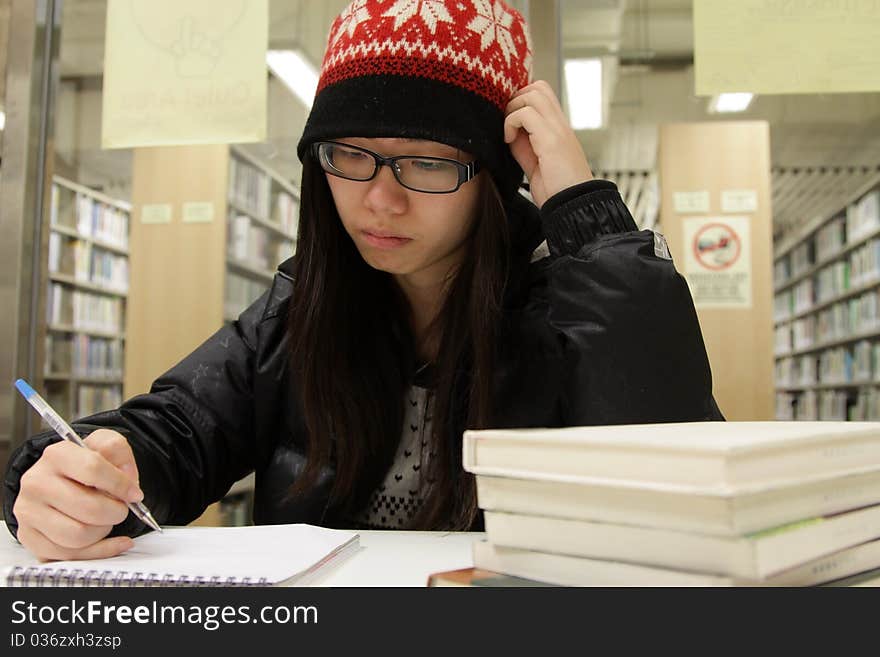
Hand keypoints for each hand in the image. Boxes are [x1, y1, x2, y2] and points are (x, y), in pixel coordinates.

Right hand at [13, 429, 142, 560]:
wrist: (61, 479)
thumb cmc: (85, 465)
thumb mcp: (105, 445)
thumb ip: (118, 452)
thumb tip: (127, 480)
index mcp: (56, 455)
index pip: (93, 469)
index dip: (121, 485)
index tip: (134, 494)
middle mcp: (37, 483)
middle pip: (89, 509)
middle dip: (115, 512)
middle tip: (120, 509)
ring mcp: (29, 512)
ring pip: (78, 536)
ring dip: (103, 531)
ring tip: (105, 520)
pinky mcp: (30, 537)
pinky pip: (69, 555)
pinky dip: (97, 550)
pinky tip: (110, 540)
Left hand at [504, 80, 593, 207]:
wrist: (573, 207)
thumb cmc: (557, 190)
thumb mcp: (535, 163)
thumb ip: (524, 145)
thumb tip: (509, 131)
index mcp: (558, 128)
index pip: (541, 95)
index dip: (520, 101)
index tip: (509, 123)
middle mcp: (560, 124)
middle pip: (538, 87)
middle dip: (515, 101)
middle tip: (508, 126)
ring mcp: (558, 129)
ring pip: (533, 93)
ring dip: (512, 110)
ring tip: (509, 134)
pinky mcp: (552, 140)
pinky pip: (525, 113)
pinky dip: (511, 123)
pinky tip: (509, 141)